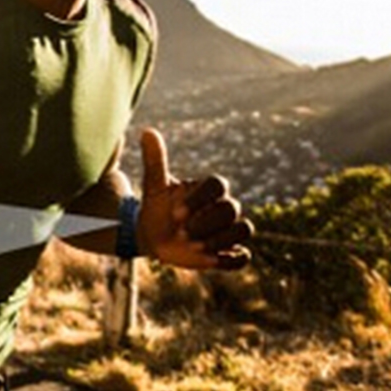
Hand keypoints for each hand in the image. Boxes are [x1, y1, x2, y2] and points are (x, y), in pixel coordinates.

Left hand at [137, 128, 252, 270]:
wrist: (152, 236)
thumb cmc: (156, 208)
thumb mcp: (154, 186)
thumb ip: (155, 160)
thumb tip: (147, 131)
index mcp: (207, 190)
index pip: (218, 185)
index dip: (199, 199)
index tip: (175, 213)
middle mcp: (221, 208)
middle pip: (231, 209)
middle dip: (207, 222)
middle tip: (181, 232)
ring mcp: (225, 231)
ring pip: (242, 230)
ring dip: (220, 240)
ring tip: (194, 247)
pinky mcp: (225, 254)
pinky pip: (243, 257)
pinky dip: (234, 259)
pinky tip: (213, 259)